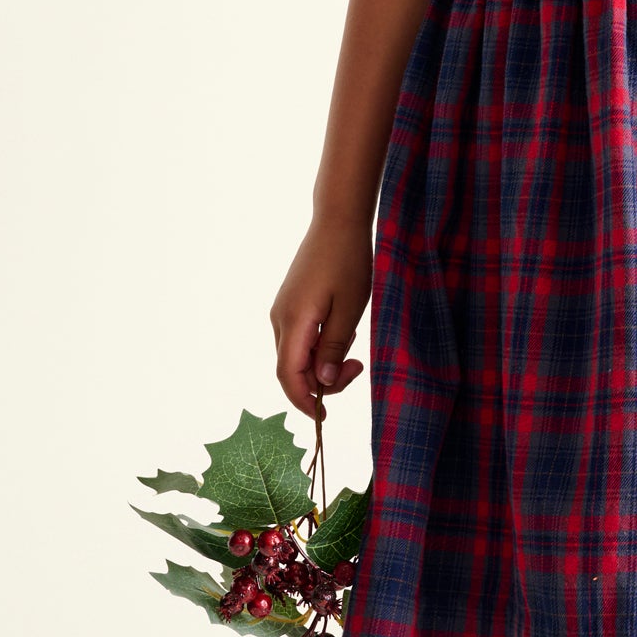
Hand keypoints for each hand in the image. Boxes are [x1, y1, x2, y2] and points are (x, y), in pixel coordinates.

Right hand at [271, 216, 371, 417]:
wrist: (337, 221)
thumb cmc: (348, 261)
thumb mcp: (350, 309)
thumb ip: (335, 348)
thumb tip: (323, 382)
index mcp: (294, 323)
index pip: (289, 376)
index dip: (304, 401)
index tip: (324, 416)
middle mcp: (280, 319)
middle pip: (290, 369)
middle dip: (320, 382)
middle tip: (356, 369)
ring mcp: (282, 310)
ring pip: (295, 355)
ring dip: (321, 363)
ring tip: (353, 349)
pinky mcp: (290, 304)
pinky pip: (299, 338)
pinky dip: (318, 347)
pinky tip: (342, 333)